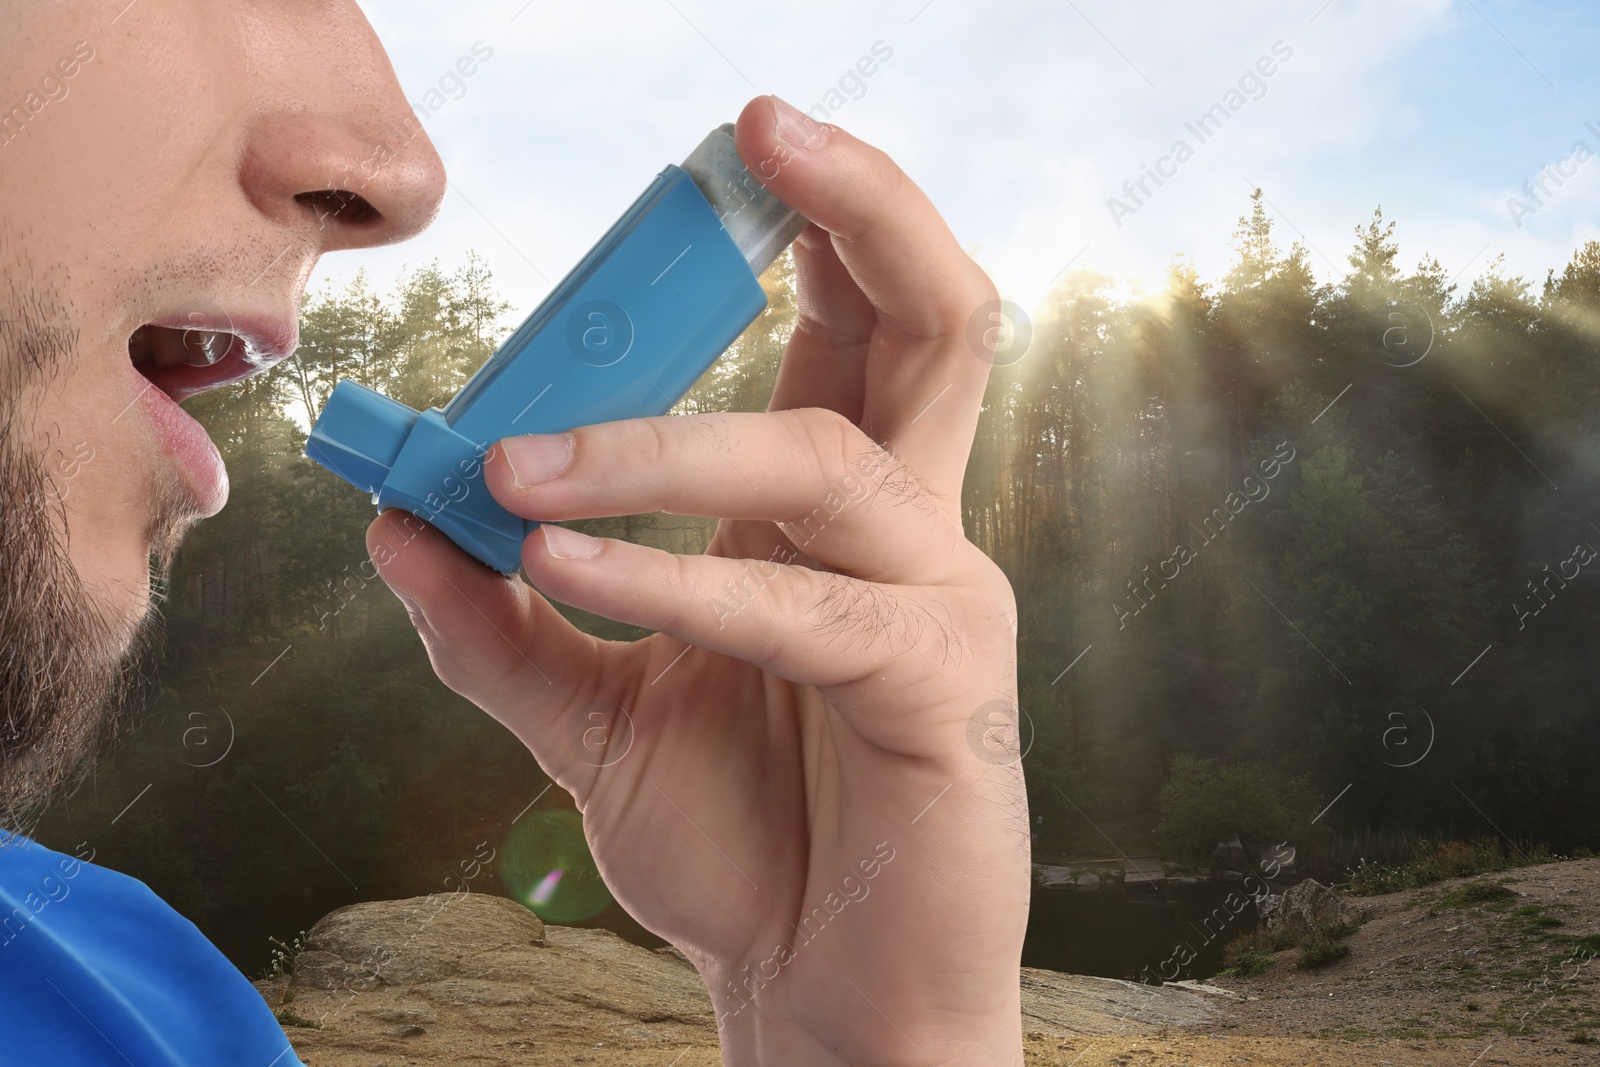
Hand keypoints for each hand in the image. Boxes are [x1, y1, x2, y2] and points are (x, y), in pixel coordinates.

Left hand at [367, 95, 1026, 1065]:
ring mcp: (943, 605)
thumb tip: (401, 520)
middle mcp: (909, 534)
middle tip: (761, 132)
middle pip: (937, 323)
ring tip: (521, 466)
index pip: (850, 332)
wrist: (816, 996)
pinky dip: (681, 577)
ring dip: (664, 443)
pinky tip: (569, 562)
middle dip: (865, 208)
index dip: (815, 224)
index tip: (725, 151)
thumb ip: (503, 621)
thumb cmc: (743, 849)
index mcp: (841, 516)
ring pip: (827, 456)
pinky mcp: (944, 693)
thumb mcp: (594, 719)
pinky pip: (807, 607)